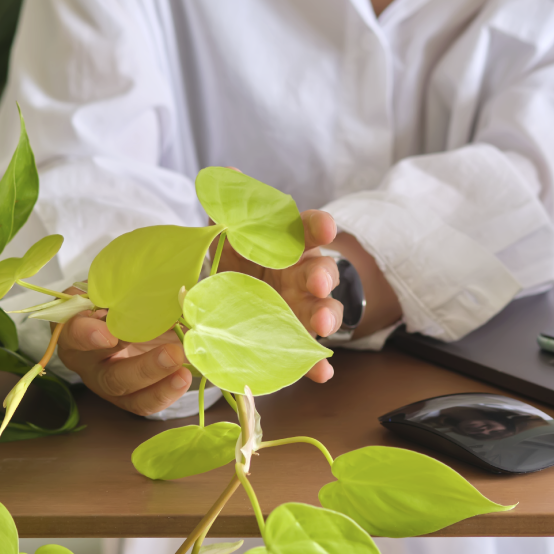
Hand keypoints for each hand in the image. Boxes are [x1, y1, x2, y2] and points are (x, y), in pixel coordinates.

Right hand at [56, 300, 191, 416]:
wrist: (131, 314)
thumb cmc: (119, 298)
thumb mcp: (123, 289)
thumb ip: (138, 291)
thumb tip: (179, 294)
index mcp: (76, 329)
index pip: (73, 333)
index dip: (87, 335)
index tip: (109, 335)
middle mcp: (87, 361)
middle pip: (108, 375)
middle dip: (143, 367)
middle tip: (171, 354)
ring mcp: (106, 381)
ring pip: (127, 393)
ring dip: (158, 384)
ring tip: (184, 372)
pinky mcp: (127, 395)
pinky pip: (143, 403)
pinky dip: (166, 392)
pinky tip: (185, 377)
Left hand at [215, 209, 340, 382]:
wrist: (230, 303)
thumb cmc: (238, 264)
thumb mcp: (229, 241)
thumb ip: (227, 215)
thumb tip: (226, 180)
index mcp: (288, 247)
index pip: (307, 230)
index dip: (318, 226)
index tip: (325, 227)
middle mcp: (302, 276)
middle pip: (321, 271)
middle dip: (323, 276)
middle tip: (319, 282)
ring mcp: (303, 310)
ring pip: (325, 311)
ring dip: (327, 316)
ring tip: (322, 326)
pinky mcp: (296, 341)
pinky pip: (310, 355)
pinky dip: (317, 364)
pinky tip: (322, 373)